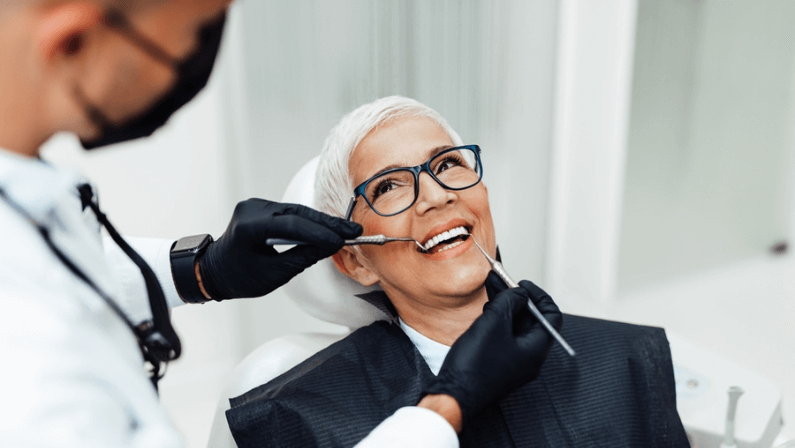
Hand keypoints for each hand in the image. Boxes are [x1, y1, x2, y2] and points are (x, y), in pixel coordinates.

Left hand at [198, 198, 361, 299]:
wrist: (213, 271)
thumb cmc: (238, 277)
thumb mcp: (273, 274)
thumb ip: (303, 257)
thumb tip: (331, 246)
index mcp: (248, 227)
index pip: (291, 225)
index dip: (320, 233)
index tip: (342, 241)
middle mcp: (251, 209)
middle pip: (297, 213)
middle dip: (327, 224)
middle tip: (353, 231)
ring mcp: (255, 205)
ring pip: (296, 211)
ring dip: (321, 222)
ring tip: (346, 230)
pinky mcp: (261, 207)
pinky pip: (290, 213)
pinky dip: (309, 222)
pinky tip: (328, 228)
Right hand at [423, 271, 561, 426]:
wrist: (454, 394)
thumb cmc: (475, 364)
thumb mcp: (494, 322)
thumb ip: (510, 301)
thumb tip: (519, 293)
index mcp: (536, 349)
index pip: (551, 316)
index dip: (539, 295)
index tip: (522, 284)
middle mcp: (530, 357)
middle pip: (533, 320)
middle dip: (518, 298)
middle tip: (502, 281)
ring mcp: (515, 362)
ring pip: (517, 328)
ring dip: (506, 308)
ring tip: (491, 291)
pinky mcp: (500, 365)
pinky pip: (505, 337)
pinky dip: (499, 321)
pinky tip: (486, 310)